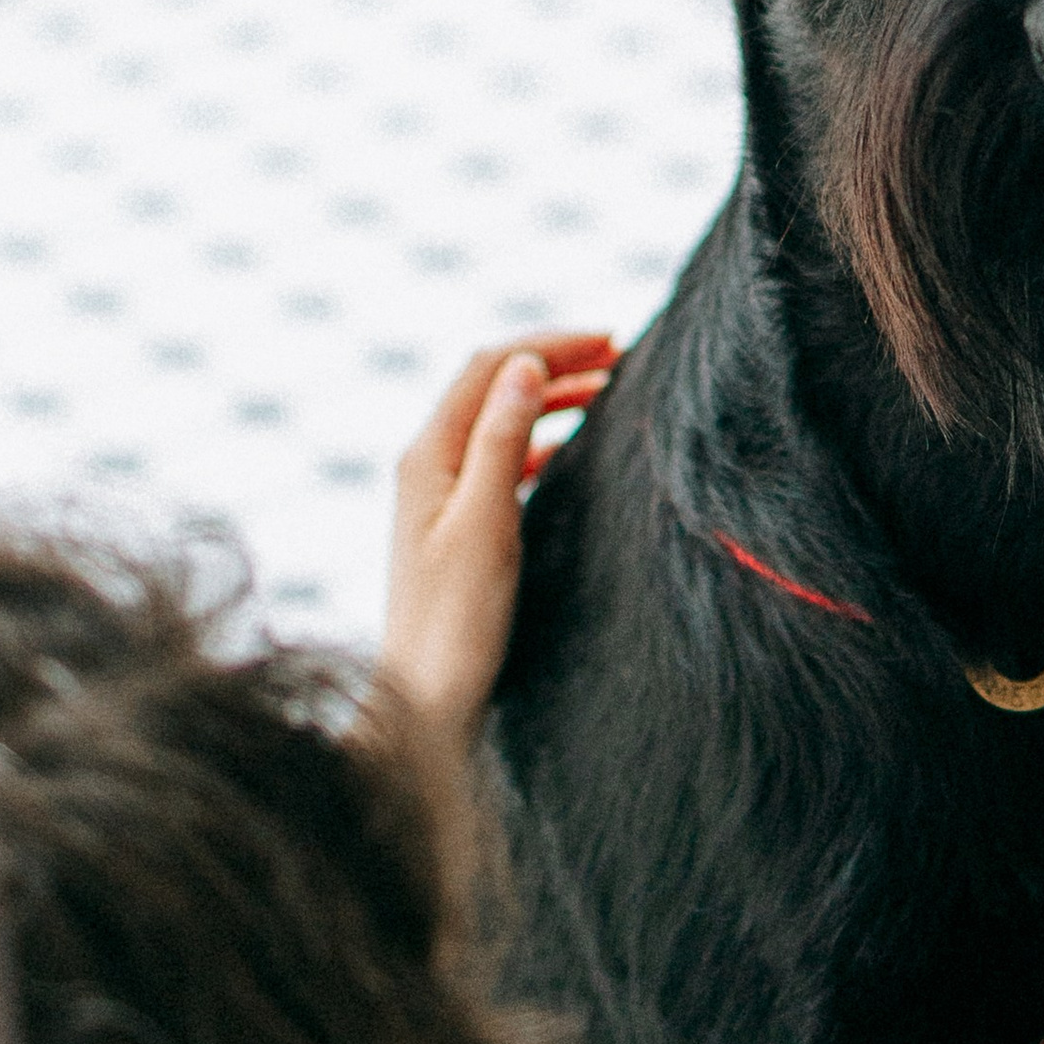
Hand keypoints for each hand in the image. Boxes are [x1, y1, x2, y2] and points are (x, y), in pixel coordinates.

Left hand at [379, 332, 615, 737]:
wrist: (423, 702)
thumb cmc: (455, 623)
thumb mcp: (487, 525)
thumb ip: (503, 442)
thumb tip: (524, 365)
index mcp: (427, 456)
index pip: (488, 368)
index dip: (547, 345)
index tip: (608, 341)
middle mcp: (428, 467)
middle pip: (492, 388)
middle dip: (553, 364)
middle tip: (619, 357)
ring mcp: (439, 497)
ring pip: (499, 422)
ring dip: (549, 398)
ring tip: (605, 391)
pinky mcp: (456, 527)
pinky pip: (501, 460)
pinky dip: (539, 439)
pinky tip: (570, 447)